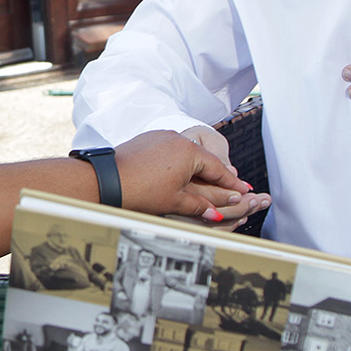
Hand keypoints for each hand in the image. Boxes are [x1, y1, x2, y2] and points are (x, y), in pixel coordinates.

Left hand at [118, 130, 269, 228]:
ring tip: (207, 182)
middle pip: (204, 160)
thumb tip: (218, 213)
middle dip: (217, 176)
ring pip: (188, 154)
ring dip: (197, 168)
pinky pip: (172, 150)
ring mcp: (162, 136)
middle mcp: (178, 139)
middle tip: (231, 188)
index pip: (218, 169)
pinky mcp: (149, 138)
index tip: (243, 191)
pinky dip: (179, 162)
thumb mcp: (176, 201)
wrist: (108, 179)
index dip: (232, 183)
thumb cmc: (141, 190)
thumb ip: (201, 205)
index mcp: (190, 152)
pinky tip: (180, 173)